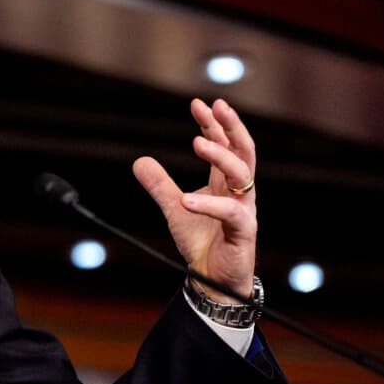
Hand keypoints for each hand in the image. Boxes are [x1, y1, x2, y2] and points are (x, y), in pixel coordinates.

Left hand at [132, 98, 255, 300]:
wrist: (212, 280)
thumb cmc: (202, 242)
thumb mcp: (174, 208)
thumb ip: (160, 185)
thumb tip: (139, 160)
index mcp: (227, 183)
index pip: (225, 145)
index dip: (213, 124)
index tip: (197, 104)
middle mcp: (240, 192)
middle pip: (244, 150)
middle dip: (231, 126)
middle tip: (215, 106)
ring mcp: (244, 210)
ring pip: (242, 174)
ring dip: (220, 155)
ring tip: (197, 142)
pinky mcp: (243, 231)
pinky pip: (229, 212)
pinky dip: (208, 204)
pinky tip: (185, 201)